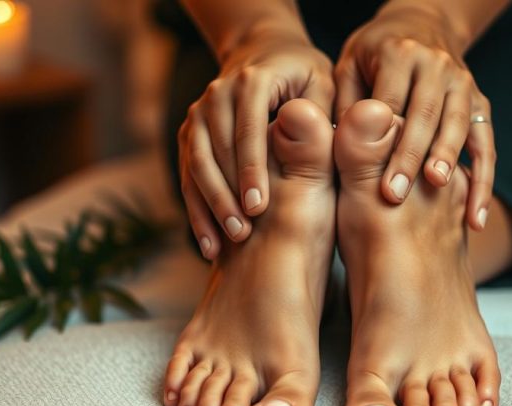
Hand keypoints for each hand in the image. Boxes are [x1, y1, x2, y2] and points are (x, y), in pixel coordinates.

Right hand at [179, 30, 333, 258]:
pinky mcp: (190, 133)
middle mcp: (218, 94)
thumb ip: (320, 113)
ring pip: (196, 165)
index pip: (249, 130)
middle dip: (227, 196)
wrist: (265, 52)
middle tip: (242, 235)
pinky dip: (196, 210)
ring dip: (208, 207)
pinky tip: (209, 244)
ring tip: (222, 246)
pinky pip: (188, 175)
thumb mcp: (323, 85)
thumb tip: (309, 134)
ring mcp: (199, 114)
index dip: (251, 170)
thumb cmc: (306, 78)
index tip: (258, 208)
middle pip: (217, 151)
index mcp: (252, 81)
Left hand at [334, 4, 494, 229]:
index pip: (390, 102)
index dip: (379, 141)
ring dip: (449, 161)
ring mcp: (463, 82)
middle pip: (426, 115)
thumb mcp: (348, 67)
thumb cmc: (372, 56)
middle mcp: (436, 64)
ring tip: (438, 191)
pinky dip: (483, 181)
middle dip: (411, 157)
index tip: (366, 176)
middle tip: (394, 196)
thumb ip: (345, 105)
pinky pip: (485, 143)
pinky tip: (475, 218)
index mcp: (399, 54)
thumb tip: (335, 146)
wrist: (421, 22)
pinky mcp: (480, 102)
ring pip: (459, 126)